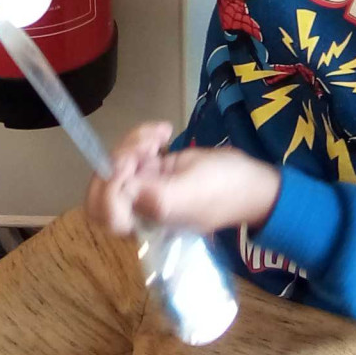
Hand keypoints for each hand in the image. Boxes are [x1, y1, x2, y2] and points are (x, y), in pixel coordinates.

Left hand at [86, 121, 280, 236]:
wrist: (252, 181)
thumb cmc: (225, 189)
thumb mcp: (190, 194)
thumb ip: (153, 197)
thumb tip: (122, 188)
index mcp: (146, 223)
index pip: (103, 212)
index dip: (109, 186)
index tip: (131, 164)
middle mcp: (139, 207)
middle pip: (103, 185)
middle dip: (118, 158)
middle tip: (144, 145)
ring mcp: (146, 187)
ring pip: (116, 162)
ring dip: (134, 141)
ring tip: (162, 133)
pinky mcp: (153, 169)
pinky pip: (133, 151)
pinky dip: (143, 136)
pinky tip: (165, 131)